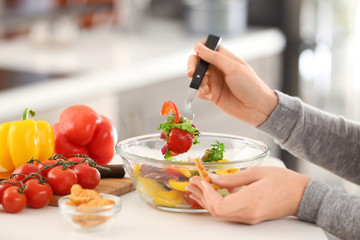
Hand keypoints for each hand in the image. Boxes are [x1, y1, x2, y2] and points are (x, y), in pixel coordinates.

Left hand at [186, 166, 311, 223]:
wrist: (304, 195)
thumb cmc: (285, 182)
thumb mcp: (257, 172)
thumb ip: (232, 177)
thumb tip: (213, 178)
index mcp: (250, 202)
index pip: (218, 206)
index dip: (206, 194)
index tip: (201, 179)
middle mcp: (247, 214)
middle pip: (216, 212)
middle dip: (201, 196)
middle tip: (192, 181)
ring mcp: (249, 218)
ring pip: (220, 214)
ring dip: (206, 200)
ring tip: (195, 187)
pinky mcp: (250, 216)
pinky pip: (228, 213)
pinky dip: (215, 203)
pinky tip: (210, 194)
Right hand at [187, 42, 277, 126]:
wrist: (256, 108)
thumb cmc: (250, 86)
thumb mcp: (233, 68)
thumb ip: (214, 57)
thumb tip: (199, 47)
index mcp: (224, 58)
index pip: (207, 48)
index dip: (200, 48)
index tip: (197, 53)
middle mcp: (218, 69)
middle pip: (198, 62)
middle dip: (192, 66)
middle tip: (192, 73)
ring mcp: (214, 82)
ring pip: (196, 77)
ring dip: (196, 81)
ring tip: (205, 86)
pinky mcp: (212, 95)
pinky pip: (199, 91)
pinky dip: (200, 92)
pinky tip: (208, 95)